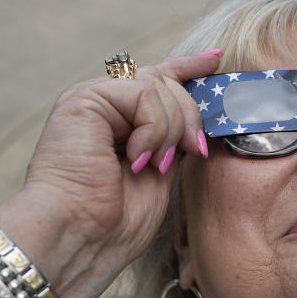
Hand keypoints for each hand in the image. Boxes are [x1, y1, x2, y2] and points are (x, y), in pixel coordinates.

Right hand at [0, 51, 220, 297]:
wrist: (80, 237)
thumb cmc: (113, 224)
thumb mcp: (159, 176)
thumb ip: (172, 142)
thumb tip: (196, 122)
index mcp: (117, 122)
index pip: (156, 80)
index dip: (187, 68)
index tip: (216, 59)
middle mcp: (102, 106)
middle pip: (165, 81)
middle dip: (190, 116)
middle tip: (192, 152)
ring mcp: (91, 100)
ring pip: (158, 86)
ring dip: (171, 131)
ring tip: (153, 166)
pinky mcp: (84, 99)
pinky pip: (143, 94)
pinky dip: (153, 129)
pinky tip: (137, 158)